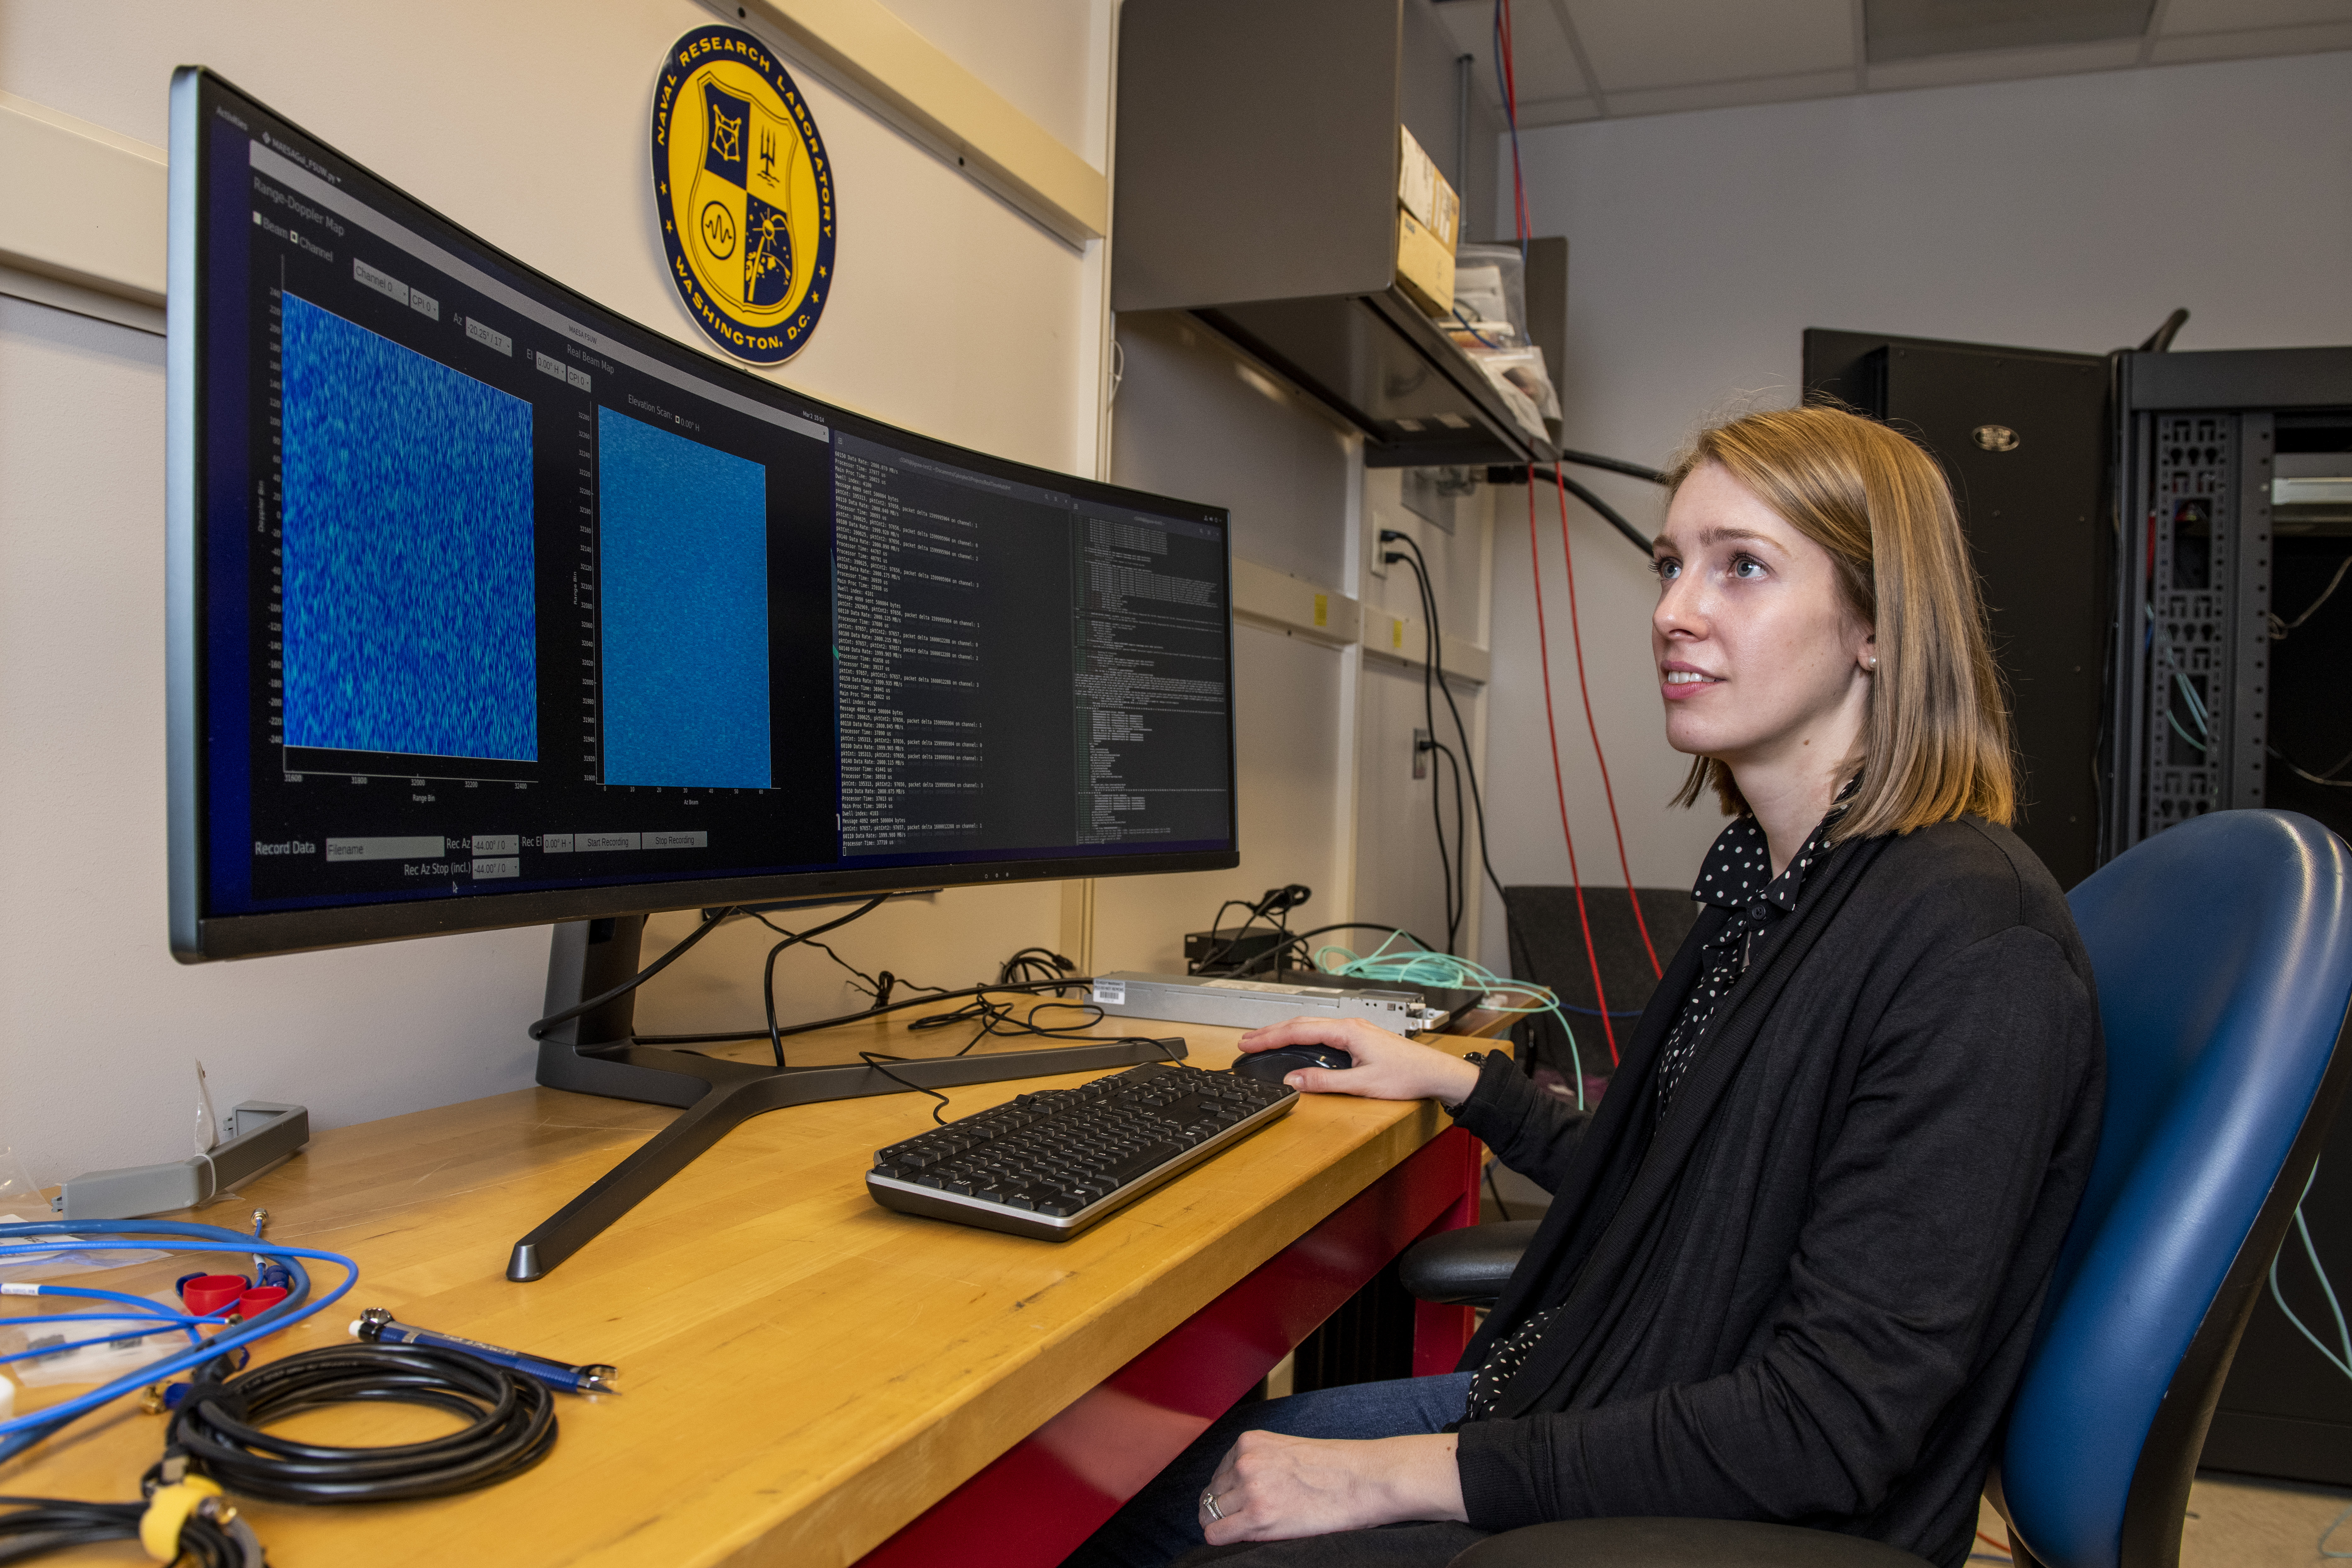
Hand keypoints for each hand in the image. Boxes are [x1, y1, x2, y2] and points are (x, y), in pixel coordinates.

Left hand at [1196, 1429, 1464, 1543]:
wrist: (1363, 1479)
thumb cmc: (1332, 1467)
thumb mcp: (1284, 1451)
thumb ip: (1257, 1462)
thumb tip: (1234, 1488)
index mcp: (1249, 1442)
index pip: (1218, 1474)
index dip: (1229, 1493)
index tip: (1243, 1503)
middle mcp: (1244, 1462)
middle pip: (1211, 1494)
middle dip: (1225, 1509)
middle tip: (1246, 1519)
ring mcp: (1250, 1489)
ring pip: (1210, 1514)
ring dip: (1226, 1524)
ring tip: (1253, 1527)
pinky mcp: (1258, 1517)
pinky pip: (1217, 1534)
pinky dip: (1224, 1539)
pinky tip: (1246, 1536)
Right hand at [1233, 1017, 1480, 1103]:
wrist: (1436, 1073)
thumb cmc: (1407, 1076)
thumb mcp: (1362, 1084)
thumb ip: (1324, 1082)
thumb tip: (1293, 1080)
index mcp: (1347, 1031)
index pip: (1299, 1031)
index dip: (1270, 1037)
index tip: (1249, 1043)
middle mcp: (1350, 1025)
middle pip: (1301, 1024)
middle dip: (1270, 1032)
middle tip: (1246, 1041)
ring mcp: (1355, 1030)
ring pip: (1311, 1027)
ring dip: (1285, 1033)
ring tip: (1263, 1041)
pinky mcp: (1359, 1037)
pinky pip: (1322, 1033)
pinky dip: (1302, 1037)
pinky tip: (1295, 1044)